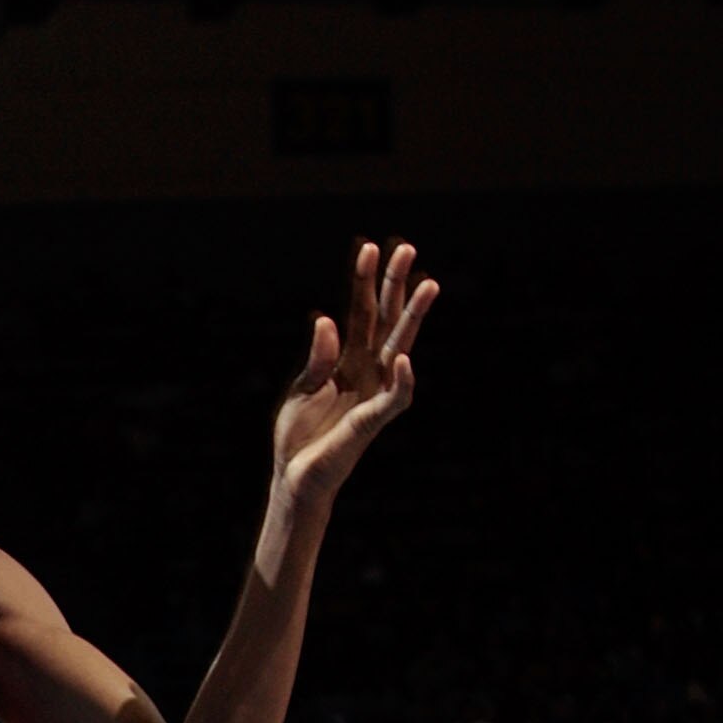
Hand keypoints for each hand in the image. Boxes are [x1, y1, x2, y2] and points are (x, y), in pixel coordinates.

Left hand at [272, 241, 436, 507]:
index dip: (364, 281)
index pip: (360, 312)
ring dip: (414, 317)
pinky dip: (402, 380)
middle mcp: (366, 370)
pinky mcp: (372, 420)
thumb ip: (318, 356)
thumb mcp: (303, 388)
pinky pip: (395, 398)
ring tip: (428, 284)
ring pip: (401, 347)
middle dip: (396, 285)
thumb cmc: (299, 435)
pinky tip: (405, 359)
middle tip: (408, 248)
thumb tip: (327, 320)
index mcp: (347, 359)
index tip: (369, 247)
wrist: (294, 476)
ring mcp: (373, 392)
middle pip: (386, 319)